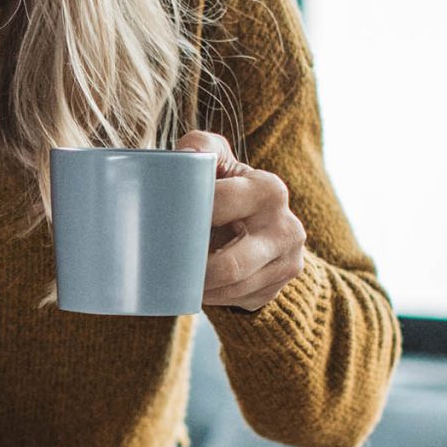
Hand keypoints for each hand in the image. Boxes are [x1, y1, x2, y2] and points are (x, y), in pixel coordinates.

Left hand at [175, 131, 307, 312]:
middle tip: (161, 266)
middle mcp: (287, 228)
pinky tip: (197, 285)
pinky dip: (213, 296)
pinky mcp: (278, 288)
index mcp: (269, 190)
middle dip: (192, 271)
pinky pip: (238, 300)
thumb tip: (185, 156)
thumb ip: (201, 146)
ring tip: (175, 278)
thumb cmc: (227, 185)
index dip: (185, 214)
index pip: (219, 205)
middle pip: (229, 266)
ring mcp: (287, 263)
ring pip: (232, 289)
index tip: (159, 221)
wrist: (264, 221)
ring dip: (199, 288)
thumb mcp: (218, 158)